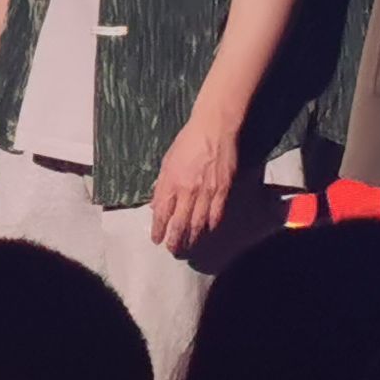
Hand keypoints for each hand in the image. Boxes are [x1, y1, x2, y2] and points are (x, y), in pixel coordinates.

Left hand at [148, 108, 241, 254]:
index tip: (156, 239)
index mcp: (171, 182)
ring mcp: (207, 192)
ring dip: (192, 237)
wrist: (213, 129)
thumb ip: (162, 185)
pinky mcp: (223, 190)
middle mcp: (188, 190)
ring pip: (198, 223)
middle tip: (172, 249)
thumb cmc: (187, 142)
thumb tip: (157, 204)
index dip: (158, 229)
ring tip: (188, 246)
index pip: (162, 213)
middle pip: (180, 223)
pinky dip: (210, 225)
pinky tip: (206, 231)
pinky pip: (216, 214)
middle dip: (175, 239)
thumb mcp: (167, 161)